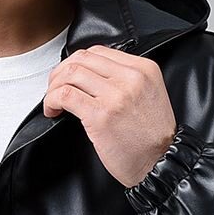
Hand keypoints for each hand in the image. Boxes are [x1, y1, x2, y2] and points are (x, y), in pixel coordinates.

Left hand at [42, 46, 177, 186]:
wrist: (161, 163)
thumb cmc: (152, 138)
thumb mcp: (148, 94)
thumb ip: (126, 79)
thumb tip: (91, 76)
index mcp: (144, 69)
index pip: (99, 51)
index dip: (77, 63)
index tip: (68, 77)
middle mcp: (131, 77)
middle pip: (81, 59)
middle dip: (61, 72)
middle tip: (54, 87)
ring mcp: (116, 95)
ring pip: (70, 74)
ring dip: (53, 87)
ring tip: (53, 101)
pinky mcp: (101, 115)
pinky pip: (65, 95)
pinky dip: (51, 100)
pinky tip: (53, 111)